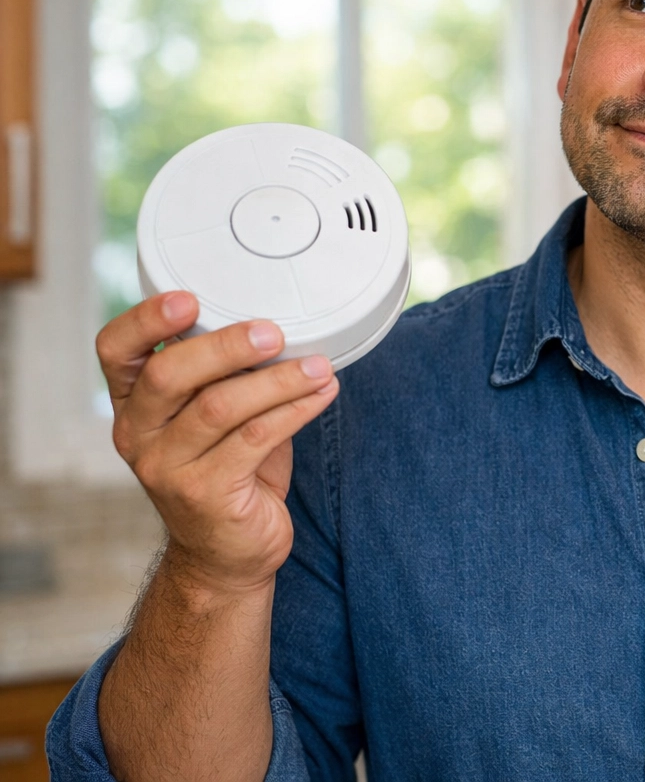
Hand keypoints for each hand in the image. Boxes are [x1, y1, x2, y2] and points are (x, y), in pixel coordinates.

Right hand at [96, 291, 338, 592]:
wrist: (228, 552)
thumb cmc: (229, 470)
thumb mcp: (215, 416)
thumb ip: (226, 376)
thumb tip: (278, 324)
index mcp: (134, 404)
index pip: (115, 351)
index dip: (144, 321)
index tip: (188, 298)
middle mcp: (138, 434)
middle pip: (168, 374)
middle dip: (225, 346)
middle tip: (274, 332)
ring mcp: (166, 468)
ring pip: (219, 407)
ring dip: (278, 380)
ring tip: (320, 366)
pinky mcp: (204, 494)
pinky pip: (255, 438)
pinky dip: (295, 409)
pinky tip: (323, 393)